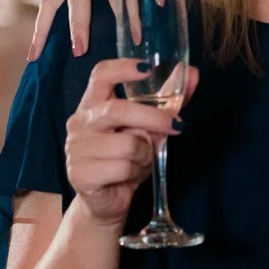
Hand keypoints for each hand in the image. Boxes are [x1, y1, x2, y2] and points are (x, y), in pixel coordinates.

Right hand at [64, 59, 198, 227]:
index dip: (123, 68)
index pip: (101, 75)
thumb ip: (168, 101)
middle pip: (118, 109)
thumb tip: (192, 73)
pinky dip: (135, 172)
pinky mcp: (79, 174)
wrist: (107, 200)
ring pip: (127, 143)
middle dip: (153, 118)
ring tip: (142, 159)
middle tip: (176, 127)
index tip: (148, 68)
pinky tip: (129, 174)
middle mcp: (80, 122)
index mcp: (93, 104)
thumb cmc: (126, 158)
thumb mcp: (148, 128)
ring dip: (145, 153)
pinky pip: (122, 167)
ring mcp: (76, 148)